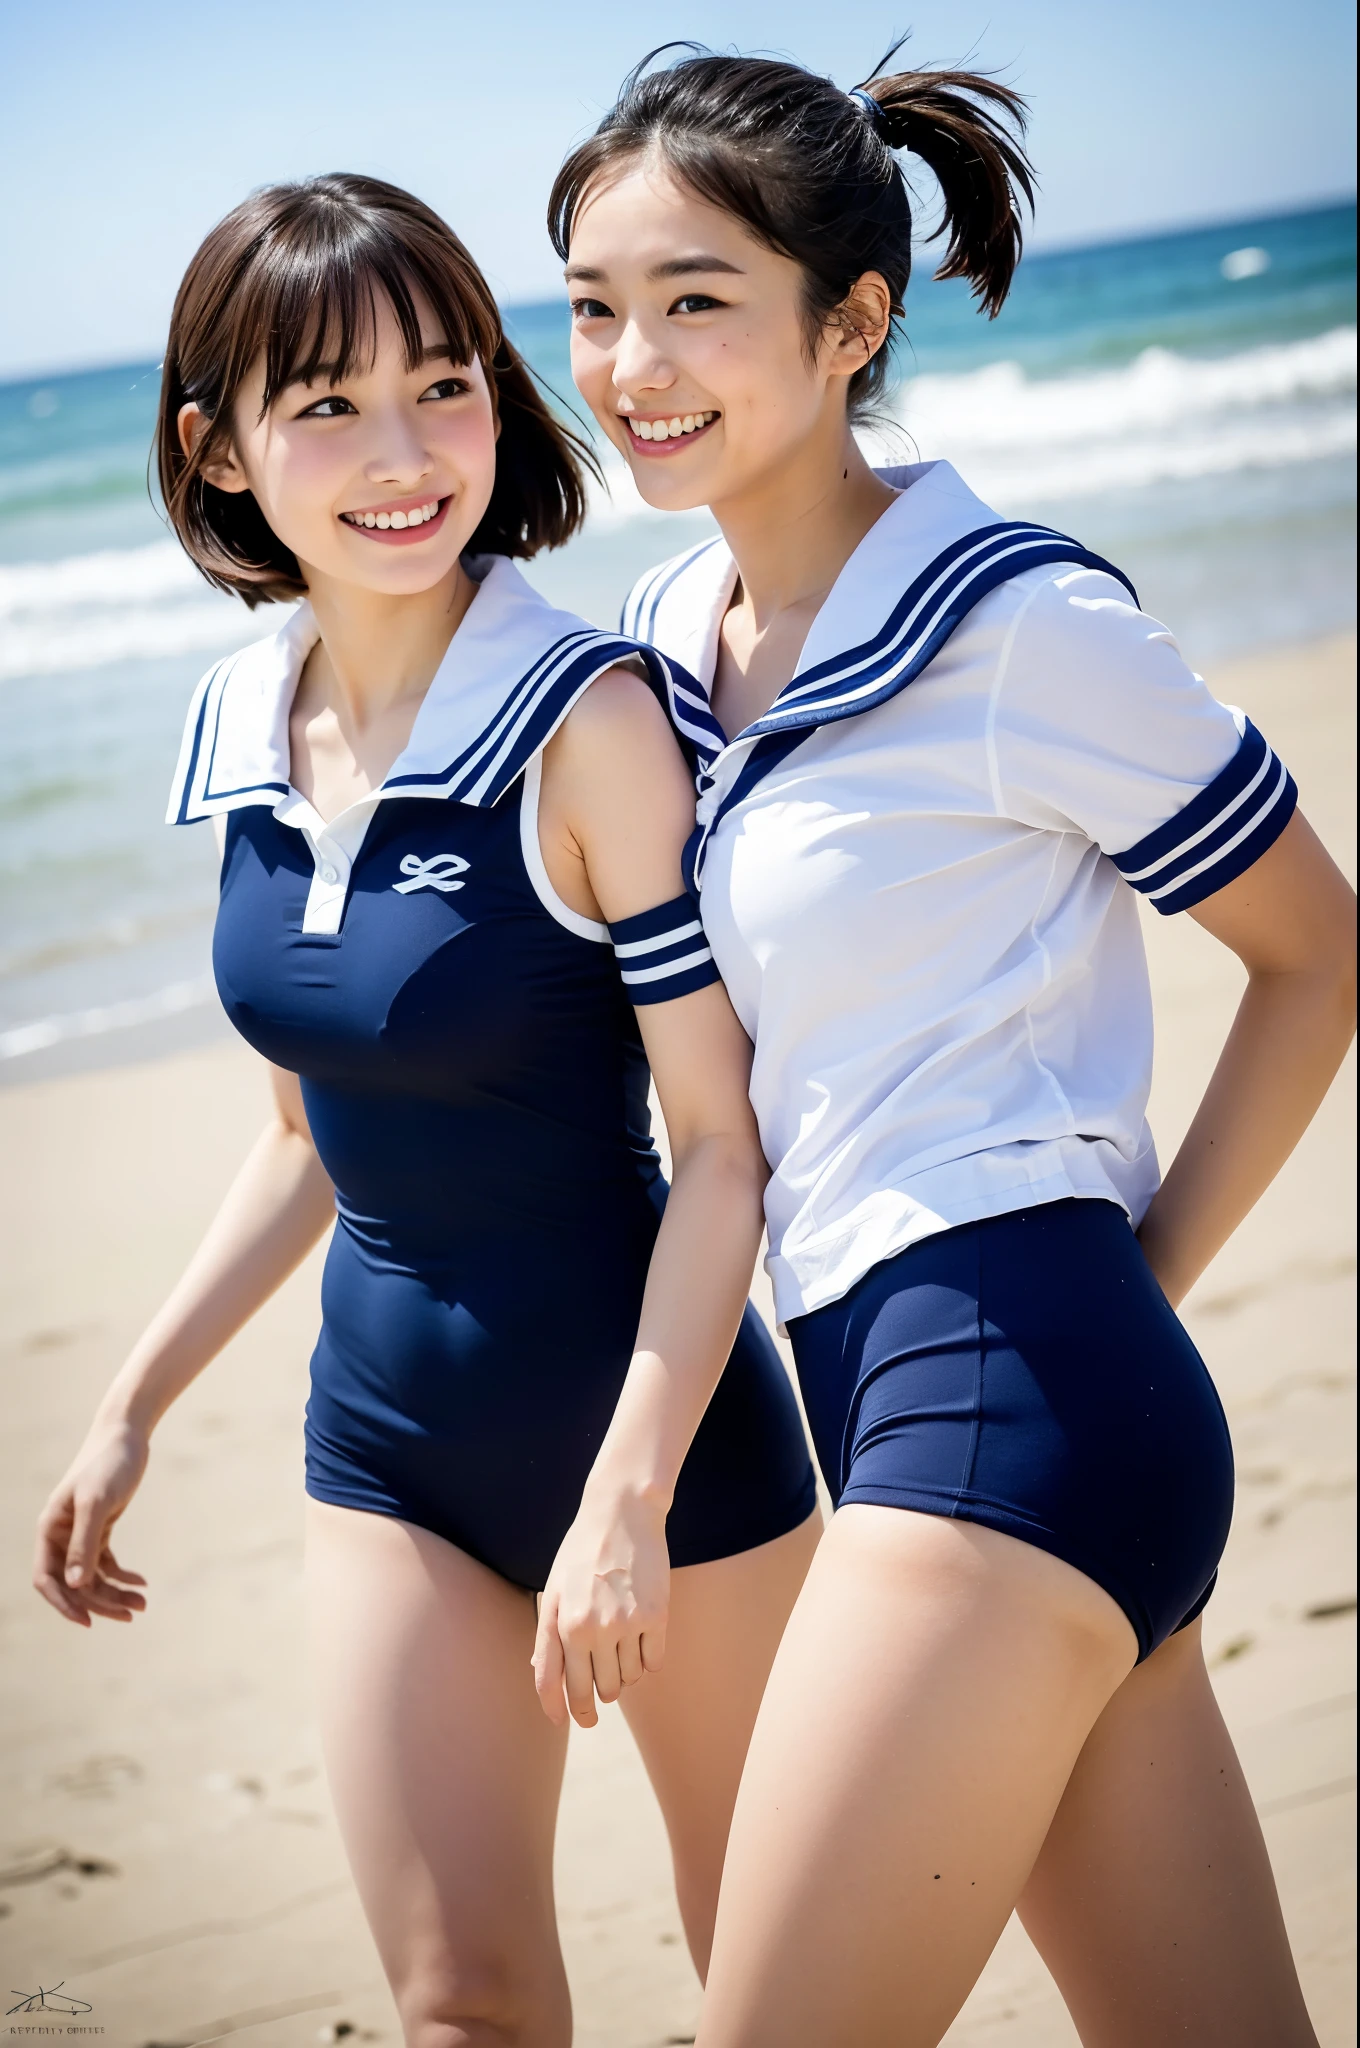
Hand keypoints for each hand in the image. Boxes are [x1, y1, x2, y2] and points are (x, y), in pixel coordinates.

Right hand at [33, 1415, 150, 1626]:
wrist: (127, 1435)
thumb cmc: (109, 1463)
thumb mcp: (97, 1502)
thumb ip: (85, 1542)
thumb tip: (75, 1584)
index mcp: (50, 1529)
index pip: (47, 1579)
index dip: (64, 1604)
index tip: (88, 1622)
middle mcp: (60, 1535)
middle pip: (74, 1583)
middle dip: (100, 1602)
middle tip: (132, 1614)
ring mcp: (80, 1533)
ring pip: (92, 1576)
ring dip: (114, 1592)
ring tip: (142, 1603)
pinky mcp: (100, 1528)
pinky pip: (105, 1563)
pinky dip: (122, 1575)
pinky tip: (141, 1582)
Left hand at [531, 1489, 669, 1727]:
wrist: (622, 1512)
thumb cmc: (582, 1552)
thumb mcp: (554, 1589)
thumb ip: (547, 1635)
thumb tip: (543, 1677)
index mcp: (562, 1623)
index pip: (555, 1687)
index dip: (561, 1711)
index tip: (567, 1721)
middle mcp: (592, 1629)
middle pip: (596, 1692)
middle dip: (596, 1699)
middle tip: (600, 1694)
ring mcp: (626, 1624)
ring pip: (627, 1681)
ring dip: (623, 1674)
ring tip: (620, 1647)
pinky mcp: (657, 1616)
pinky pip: (653, 1663)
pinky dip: (647, 1661)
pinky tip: (642, 1640)